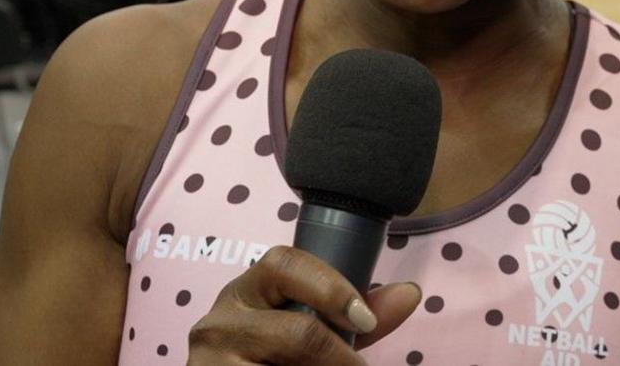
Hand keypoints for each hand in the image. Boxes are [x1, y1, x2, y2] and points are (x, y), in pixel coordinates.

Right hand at [186, 246, 420, 364]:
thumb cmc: (268, 360)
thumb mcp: (304, 333)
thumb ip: (353, 315)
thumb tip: (410, 292)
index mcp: (244, 292)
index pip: (284, 263)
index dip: (332, 288)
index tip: (366, 320)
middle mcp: (219, 323)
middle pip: (298, 332)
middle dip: (340, 356)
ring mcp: (210, 362)